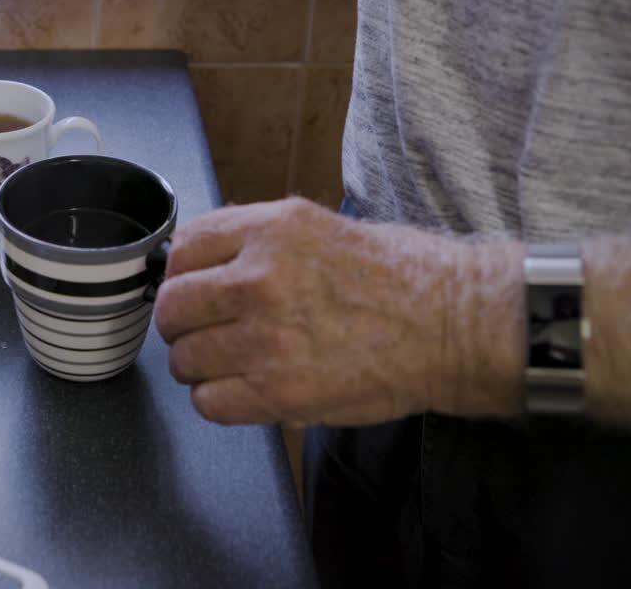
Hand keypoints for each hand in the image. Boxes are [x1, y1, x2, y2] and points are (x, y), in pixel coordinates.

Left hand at [154, 197, 524, 426]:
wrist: (457, 324)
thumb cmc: (401, 275)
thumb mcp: (318, 227)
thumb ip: (255, 241)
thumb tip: (200, 262)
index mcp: (271, 230)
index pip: (183, 247)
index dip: (180, 273)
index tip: (191, 288)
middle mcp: (261, 279)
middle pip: (173, 306)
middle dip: (181, 323)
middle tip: (201, 331)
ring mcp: (267, 338)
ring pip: (184, 359)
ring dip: (198, 366)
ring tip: (227, 364)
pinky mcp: (280, 392)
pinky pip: (209, 402)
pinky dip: (217, 401)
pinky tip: (242, 390)